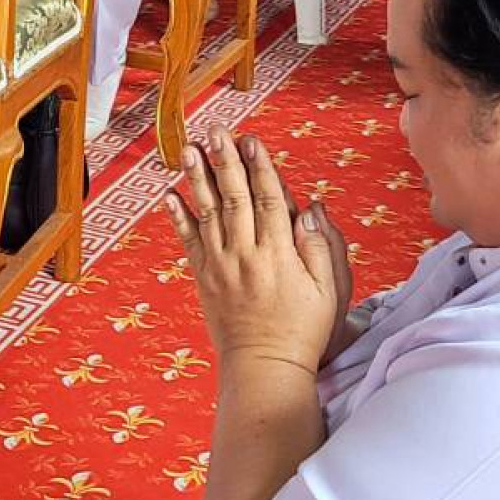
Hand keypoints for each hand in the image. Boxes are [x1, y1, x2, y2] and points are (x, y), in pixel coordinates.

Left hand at [165, 132, 337, 372]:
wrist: (264, 368)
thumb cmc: (303, 331)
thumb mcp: (328, 292)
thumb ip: (319, 247)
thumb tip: (310, 207)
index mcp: (279, 255)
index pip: (269, 200)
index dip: (260, 167)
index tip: (252, 140)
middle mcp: (246, 255)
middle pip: (235, 198)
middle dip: (226, 161)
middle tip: (217, 131)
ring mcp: (221, 267)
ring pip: (208, 214)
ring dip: (198, 179)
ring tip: (189, 149)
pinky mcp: (204, 279)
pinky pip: (189, 242)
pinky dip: (178, 217)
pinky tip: (170, 194)